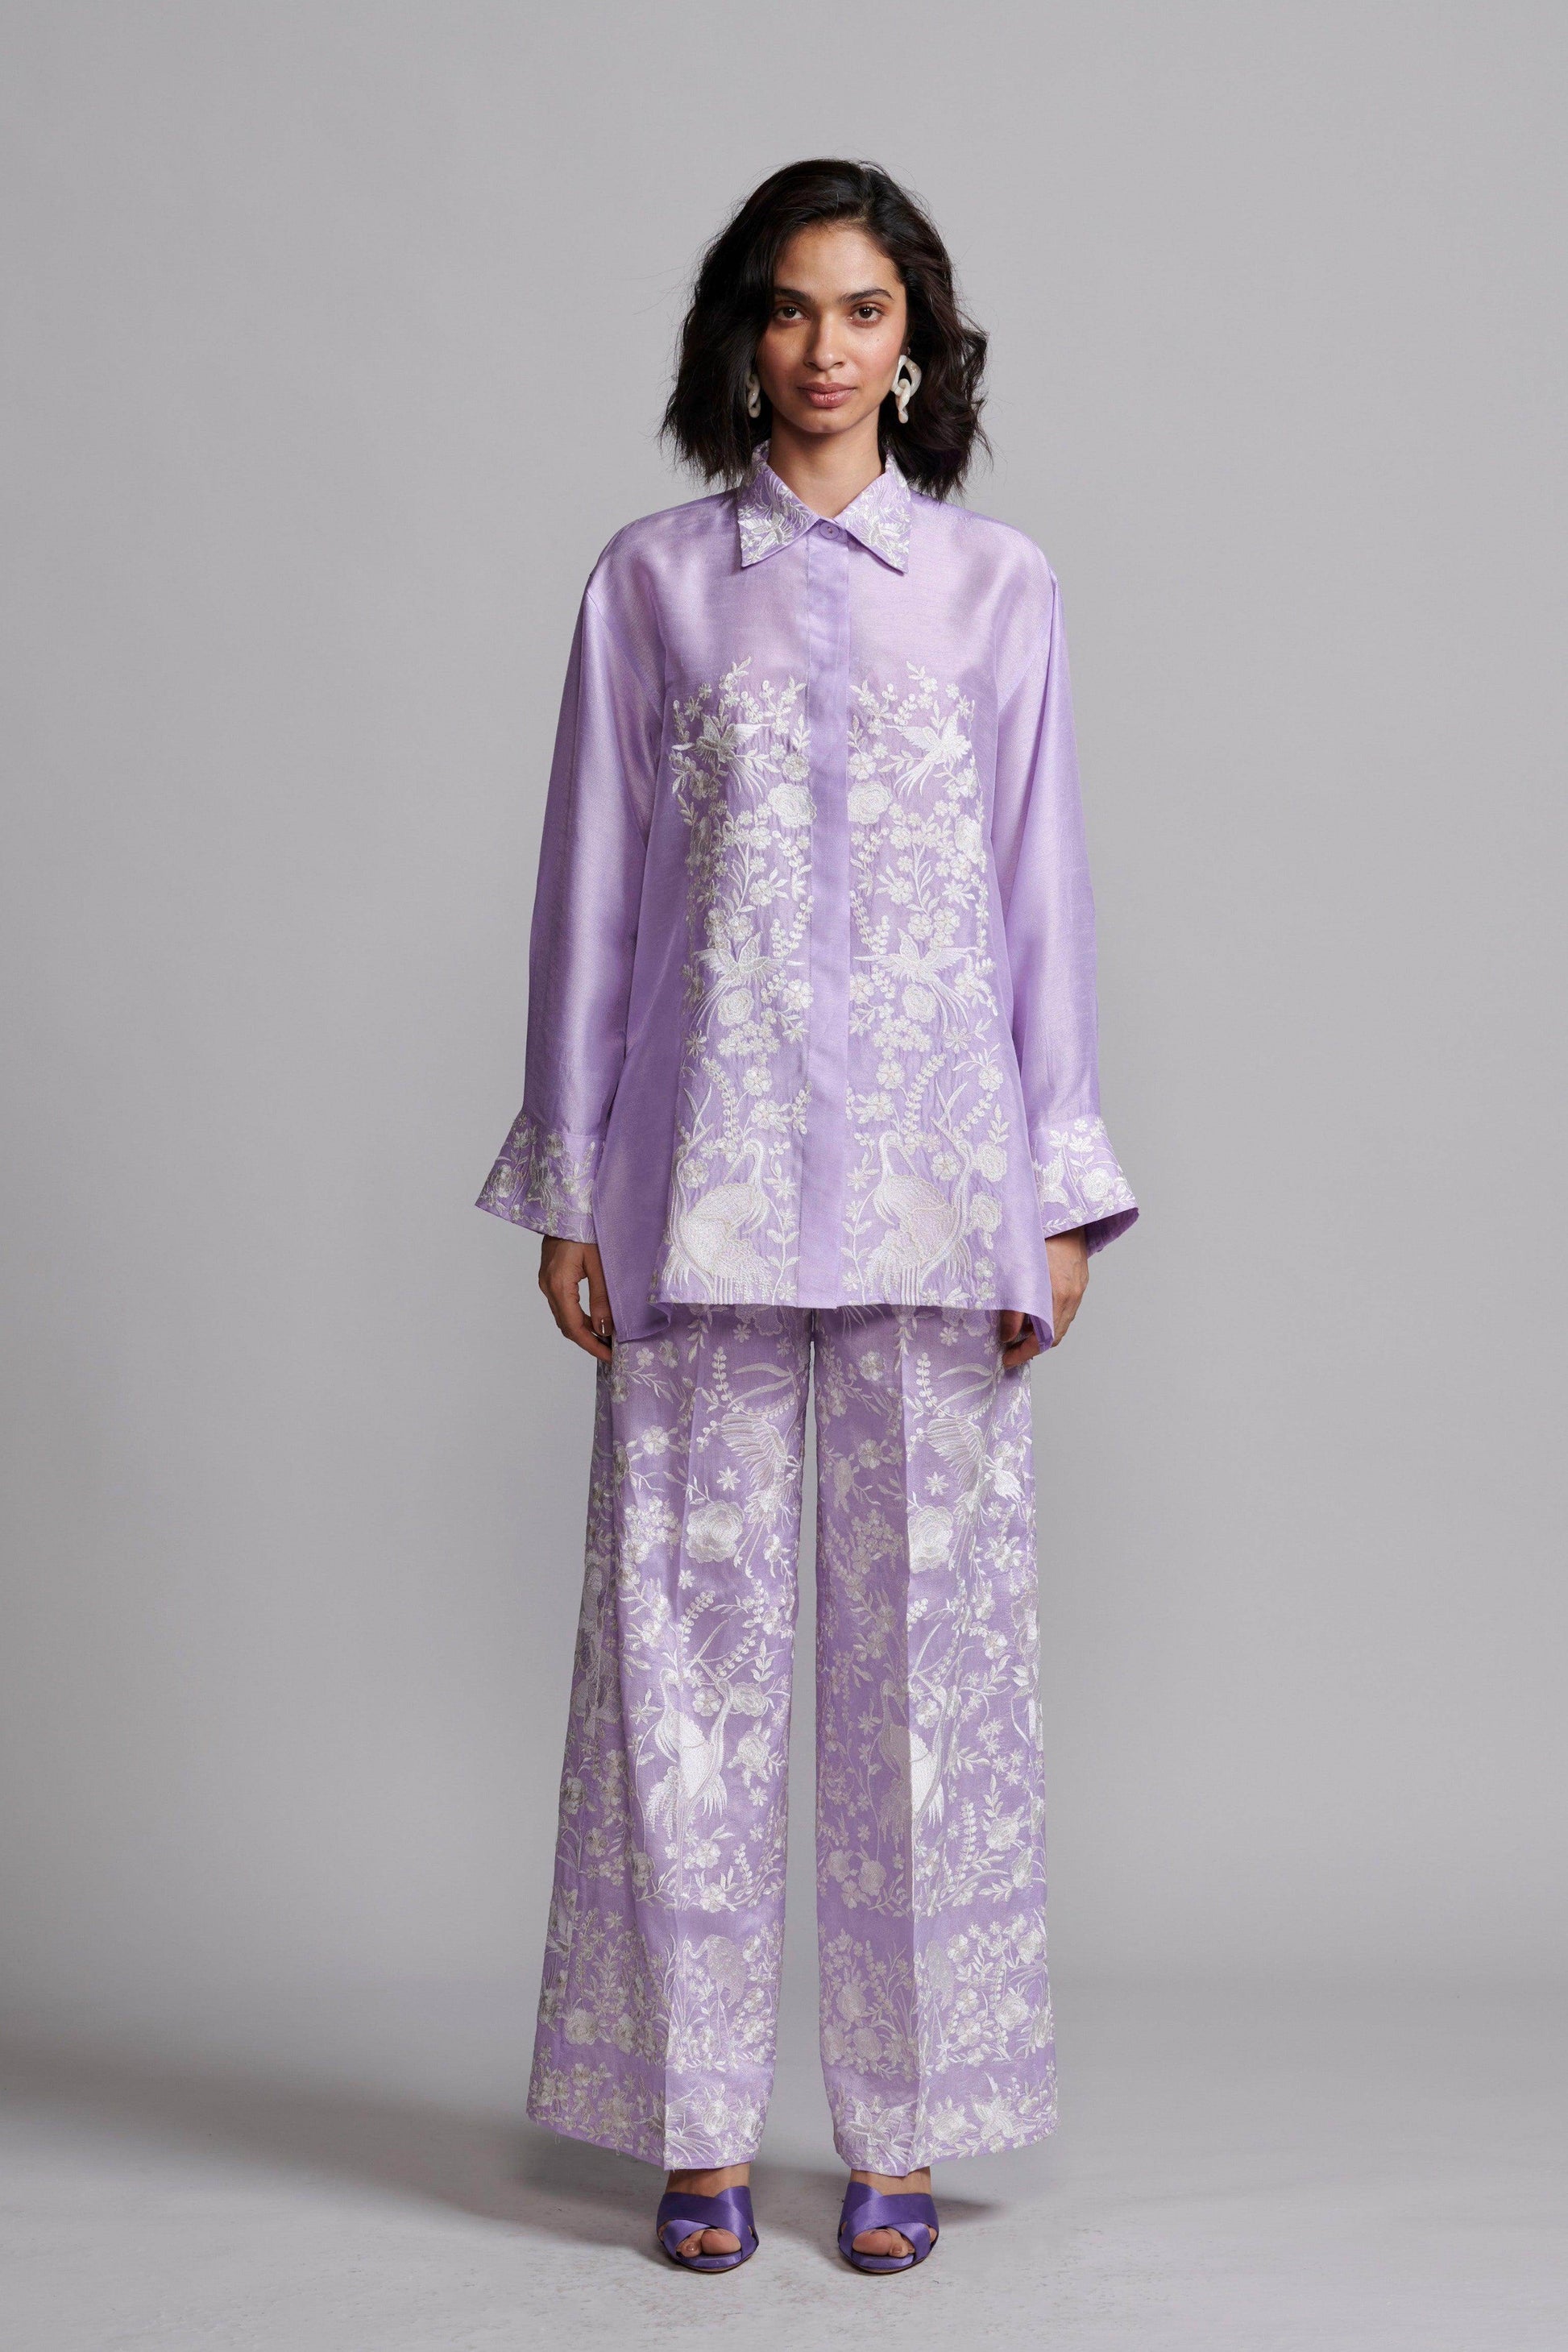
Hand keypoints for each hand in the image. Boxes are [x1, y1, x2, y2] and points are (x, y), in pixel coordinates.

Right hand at [538, 1235, 613, 1360]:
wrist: (567, 1205)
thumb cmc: (586, 1228)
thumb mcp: (599, 1264)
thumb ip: (601, 1297)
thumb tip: (604, 1329)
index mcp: (559, 1284)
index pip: (574, 1327)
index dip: (592, 1345)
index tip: (609, 1356)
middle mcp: (548, 1286)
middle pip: (566, 1325)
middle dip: (588, 1341)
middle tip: (610, 1351)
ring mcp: (547, 1282)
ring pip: (563, 1316)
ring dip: (583, 1330)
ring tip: (605, 1338)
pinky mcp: (550, 1277)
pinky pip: (563, 1305)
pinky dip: (578, 1316)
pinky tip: (594, 1318)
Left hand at [1001, 1230, 1089, 1370]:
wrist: (1063, 1213)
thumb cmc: (1038, 1236)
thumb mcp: (1017, 1271)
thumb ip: (1013, 1307)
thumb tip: (1007, 1335)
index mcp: (1057, 1295)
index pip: (1044, 1339)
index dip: (1024, 1353)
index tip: (1007, 1358)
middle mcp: (1072, 1295)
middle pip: (1055, 1335)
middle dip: (1032, 1346)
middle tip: (1010, 1348)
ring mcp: (1079, 1288)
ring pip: (1061, 1322)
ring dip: (1042, 1331)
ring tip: (1019, 1330)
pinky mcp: (1080, 1280)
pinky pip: (1066, 1308)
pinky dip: (1050, 1316)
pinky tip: (1035, 1310)